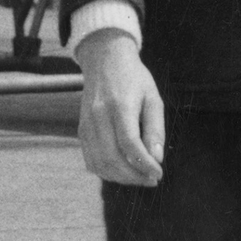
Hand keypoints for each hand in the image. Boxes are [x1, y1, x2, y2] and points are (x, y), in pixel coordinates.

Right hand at [77, 28, 165, 185]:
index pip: (130, 144)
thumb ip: (155, 129)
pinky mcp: (81, 130)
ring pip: (99, 163)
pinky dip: (106, 172)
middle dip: (134, 176)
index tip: (159, 174)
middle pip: (112, 158)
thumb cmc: (134, 79)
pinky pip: (90, 160)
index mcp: (120, 105)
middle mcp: (99, 116)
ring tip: (139, 178)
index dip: (144, 164)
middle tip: (151, 180)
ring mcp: (87, 124)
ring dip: (121, 178)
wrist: (104, 60)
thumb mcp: (153, 97)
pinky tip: (122, 171)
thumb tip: (157, 159)